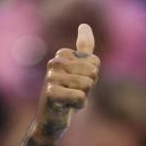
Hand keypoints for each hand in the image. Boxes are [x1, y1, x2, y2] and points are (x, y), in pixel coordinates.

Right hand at [33, 23, 98, 142]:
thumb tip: (85, 24)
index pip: (95, 62)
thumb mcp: (78, 70)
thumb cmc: (66, 95)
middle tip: (73, 93)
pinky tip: (66, 107)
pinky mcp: (50, 93)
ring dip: (82, 97)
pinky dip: (78, 106)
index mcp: (62, 54)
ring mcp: (50, 77)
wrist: (50, 121)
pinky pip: (80, 97)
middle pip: (93, 72)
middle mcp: (54, 62)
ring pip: (87, 84)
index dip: (91, 77)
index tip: (76, 83)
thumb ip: (83, 49)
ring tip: (68, 100)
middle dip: (88, 87)